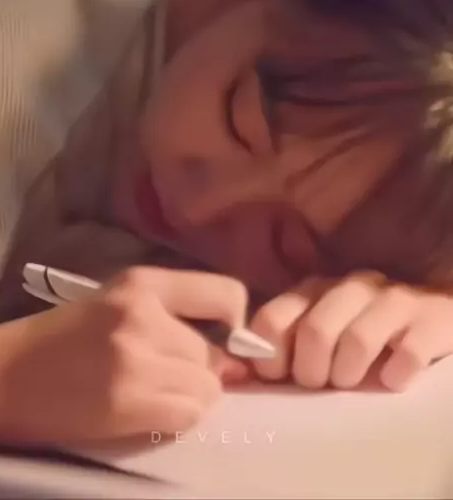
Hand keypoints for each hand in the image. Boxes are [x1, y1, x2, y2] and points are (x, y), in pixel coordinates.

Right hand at [0, 267, 247, 443]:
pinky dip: (178, 418)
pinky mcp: (127, 402)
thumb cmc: (63, 337)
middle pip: (213, 351)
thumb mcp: (119, 305)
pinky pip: (188, 414)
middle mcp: (145, 314)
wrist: (5, 375)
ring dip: (190, 397)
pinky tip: (150, 412)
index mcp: (143, 282)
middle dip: (202, 370)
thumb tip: (233, 355)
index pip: (227, 293)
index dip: (235, 323)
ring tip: (156, 394)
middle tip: (169, 375)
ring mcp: (136, 358)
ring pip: (206, 387)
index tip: (225, 340)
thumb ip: (175, 317)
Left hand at [249, 272, 452, 391]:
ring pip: (357, 342)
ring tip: (354, 382)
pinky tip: (393, 378)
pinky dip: (395, 377)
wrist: (430, 314)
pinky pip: (407, 357)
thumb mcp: (319, 328)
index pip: (272, 318)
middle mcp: (351, 287)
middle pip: (314, 332)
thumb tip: (240, 370)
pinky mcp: (430, 320)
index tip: (280, 377)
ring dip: (350, 376)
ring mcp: (393, 300)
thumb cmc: (362, 329)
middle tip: (321, 384)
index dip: (269, 357)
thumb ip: (283, 342)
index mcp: (315, 289)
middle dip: (312, 372)